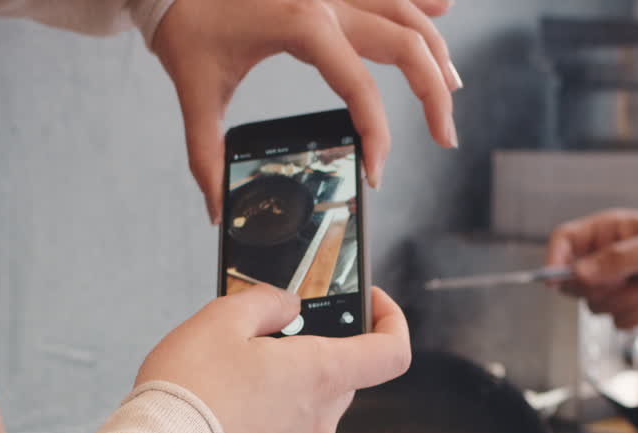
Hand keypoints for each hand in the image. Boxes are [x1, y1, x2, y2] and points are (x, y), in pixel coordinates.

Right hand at [135, 284, 410, 432]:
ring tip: (238, 357)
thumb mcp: (223, 318)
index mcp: (323, 374)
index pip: (393, 353)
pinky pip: (283, 420)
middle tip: (275, 324)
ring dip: (288, 373)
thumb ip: (266, 301)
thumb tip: (287, 305)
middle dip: (318, 342)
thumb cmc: (192, 393)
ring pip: (312, 396)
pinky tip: (226, 389)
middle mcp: (320, 414)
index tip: (368, 301)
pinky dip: (268, 400)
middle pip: (346, 371)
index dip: (390, 320)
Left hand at [151, 0, 461, 222]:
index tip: (378, 172)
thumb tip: (217, 209)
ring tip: (453, 90)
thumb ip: (206, 156)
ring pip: (407, 12)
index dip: (378, 136)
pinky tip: (445, 6)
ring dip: (436, 50)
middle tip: (445, 138)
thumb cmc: (184, 23)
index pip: (361, 88)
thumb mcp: (196, 92)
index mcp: (303, 25)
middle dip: (434, 95)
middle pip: (407, 44)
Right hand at [546, 209, 637, 328]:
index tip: (554, 280)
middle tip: (629, 280)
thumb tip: (578, 273)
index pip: (563, 242)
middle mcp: (604, 259)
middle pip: (573, 282)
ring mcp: (616, 284)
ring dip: (624, 303)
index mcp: (605, 233)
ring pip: (594, 306)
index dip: (553, 260)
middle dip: (603, 288)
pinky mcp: (629, 305)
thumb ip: (614, 260)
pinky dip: (636, 318)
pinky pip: (615, 322)